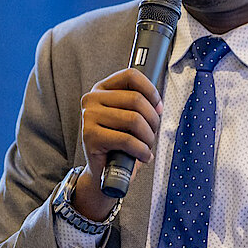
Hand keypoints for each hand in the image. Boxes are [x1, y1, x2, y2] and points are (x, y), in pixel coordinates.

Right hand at [75, 68, 162, 219]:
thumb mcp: (130, 118)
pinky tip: (144, 156)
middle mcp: (91, 99)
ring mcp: (88, 116)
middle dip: (153, 119)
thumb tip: (158, 104)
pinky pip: (127, 139)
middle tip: (153, 134)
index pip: (131, 76)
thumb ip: (140, 104)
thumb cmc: (120, 143)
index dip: (151, 90)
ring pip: (134, 119)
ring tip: (148, 147)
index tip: (159, 107)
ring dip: (148, 137)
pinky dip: (141, 150)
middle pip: (136, 99)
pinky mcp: (90, 136)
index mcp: (102, 88)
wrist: (104, 172)